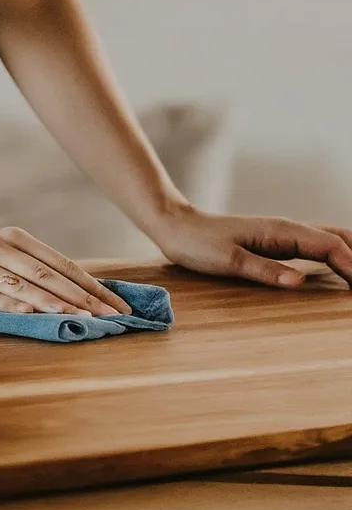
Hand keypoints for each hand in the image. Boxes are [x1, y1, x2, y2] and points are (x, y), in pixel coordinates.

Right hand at [0, 224, 131, 315]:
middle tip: (118, 318)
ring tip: (88, 319)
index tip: (120, 306)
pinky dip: (13, 305)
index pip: (61, 264)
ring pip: (24, 284)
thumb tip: (63, 292)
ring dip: (59, 303)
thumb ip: (21, 266)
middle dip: (87, 297)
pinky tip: (34, 316)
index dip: (93, 285)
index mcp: (11, 238)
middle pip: (50, 274)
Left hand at [152, 204, 351, 288]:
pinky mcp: (275, 242)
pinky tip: (341, 270)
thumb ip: (263, 270)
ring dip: (351, 255)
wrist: (176, 227)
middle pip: (340, 238)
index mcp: (281, 231)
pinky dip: (336, 256)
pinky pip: (315, 246)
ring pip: (331, 239)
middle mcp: (287, 229)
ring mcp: (283, 234)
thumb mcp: (227, 261)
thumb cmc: (197, 244)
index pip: (332, 247)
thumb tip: (299, 283)